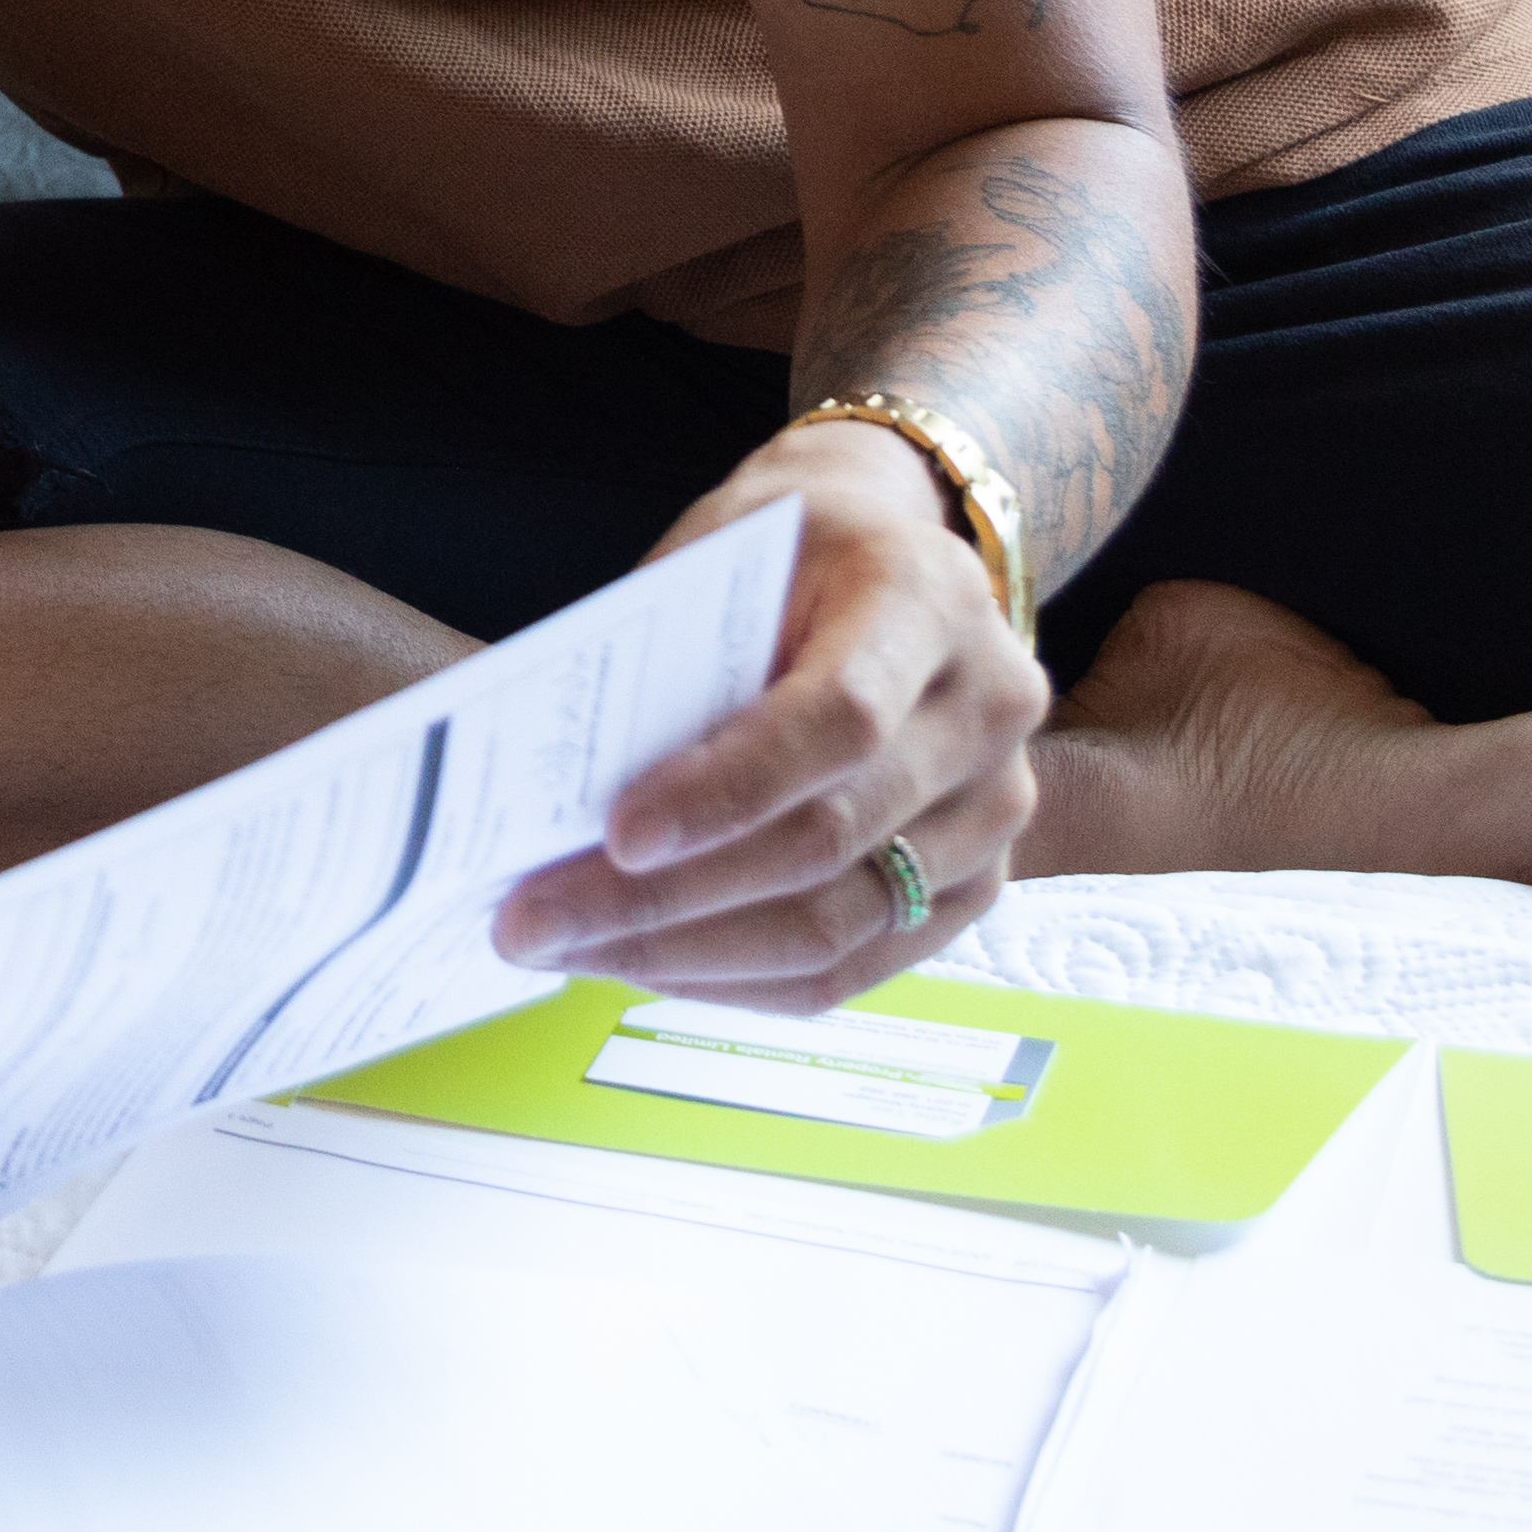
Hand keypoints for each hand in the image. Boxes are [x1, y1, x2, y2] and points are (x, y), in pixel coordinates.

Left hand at [489, 419, 1042, 1009]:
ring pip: (837, 923)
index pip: (839, 720)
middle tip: (534, 920)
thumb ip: (669, 659)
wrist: (887, 560)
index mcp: (930, 599)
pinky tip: (646, 964)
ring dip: (686, 953)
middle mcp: (990, 707)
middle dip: (666, 896)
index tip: (615, 838)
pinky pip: (853, 965)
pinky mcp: (978, 883)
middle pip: (829, 837)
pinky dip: (739, 978)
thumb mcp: (722, 553)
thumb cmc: (786, 552)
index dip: (727, 789)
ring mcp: (997, 806)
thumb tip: (559, 790)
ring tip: (567, 949)